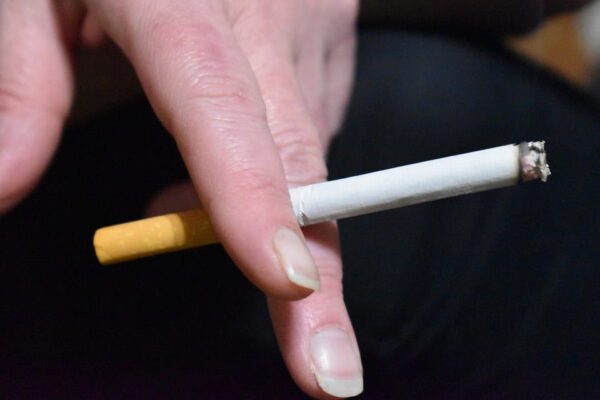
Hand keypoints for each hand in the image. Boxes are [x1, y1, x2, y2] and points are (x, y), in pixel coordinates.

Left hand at [0, 1, 359, 396]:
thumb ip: (21, 80)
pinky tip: (237, 152)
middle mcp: (262, 17)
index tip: (283, 285)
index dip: (251, 198)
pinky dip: (276, 165)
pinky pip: (311, 127)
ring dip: (274, 214)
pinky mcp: (331, 44)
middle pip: (300, 161)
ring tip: (220, 218)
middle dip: (316, 276)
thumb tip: (2, 189)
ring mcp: (308, 32)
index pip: (221, 107)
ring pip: (309, 156)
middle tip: (327, 372)